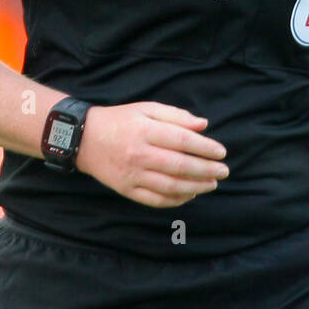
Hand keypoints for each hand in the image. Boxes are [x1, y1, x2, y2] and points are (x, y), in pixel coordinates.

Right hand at [76, 102, 228, 208]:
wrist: (83, 139)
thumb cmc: (120, 120)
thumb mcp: (146, 108)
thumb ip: (176, 115)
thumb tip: (203, 125)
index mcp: (144, 130)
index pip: (182, 140)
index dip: (205, 148)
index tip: (221, 152)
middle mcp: (138, 153)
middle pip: (179, 166)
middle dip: (206, 170)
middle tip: (224, 171)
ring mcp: (132, 174)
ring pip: (170, 186)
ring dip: (196, 187)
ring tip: (212, 184)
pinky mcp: (126, 189)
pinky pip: (155, 199)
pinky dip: (176, 200)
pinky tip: (190, 194)